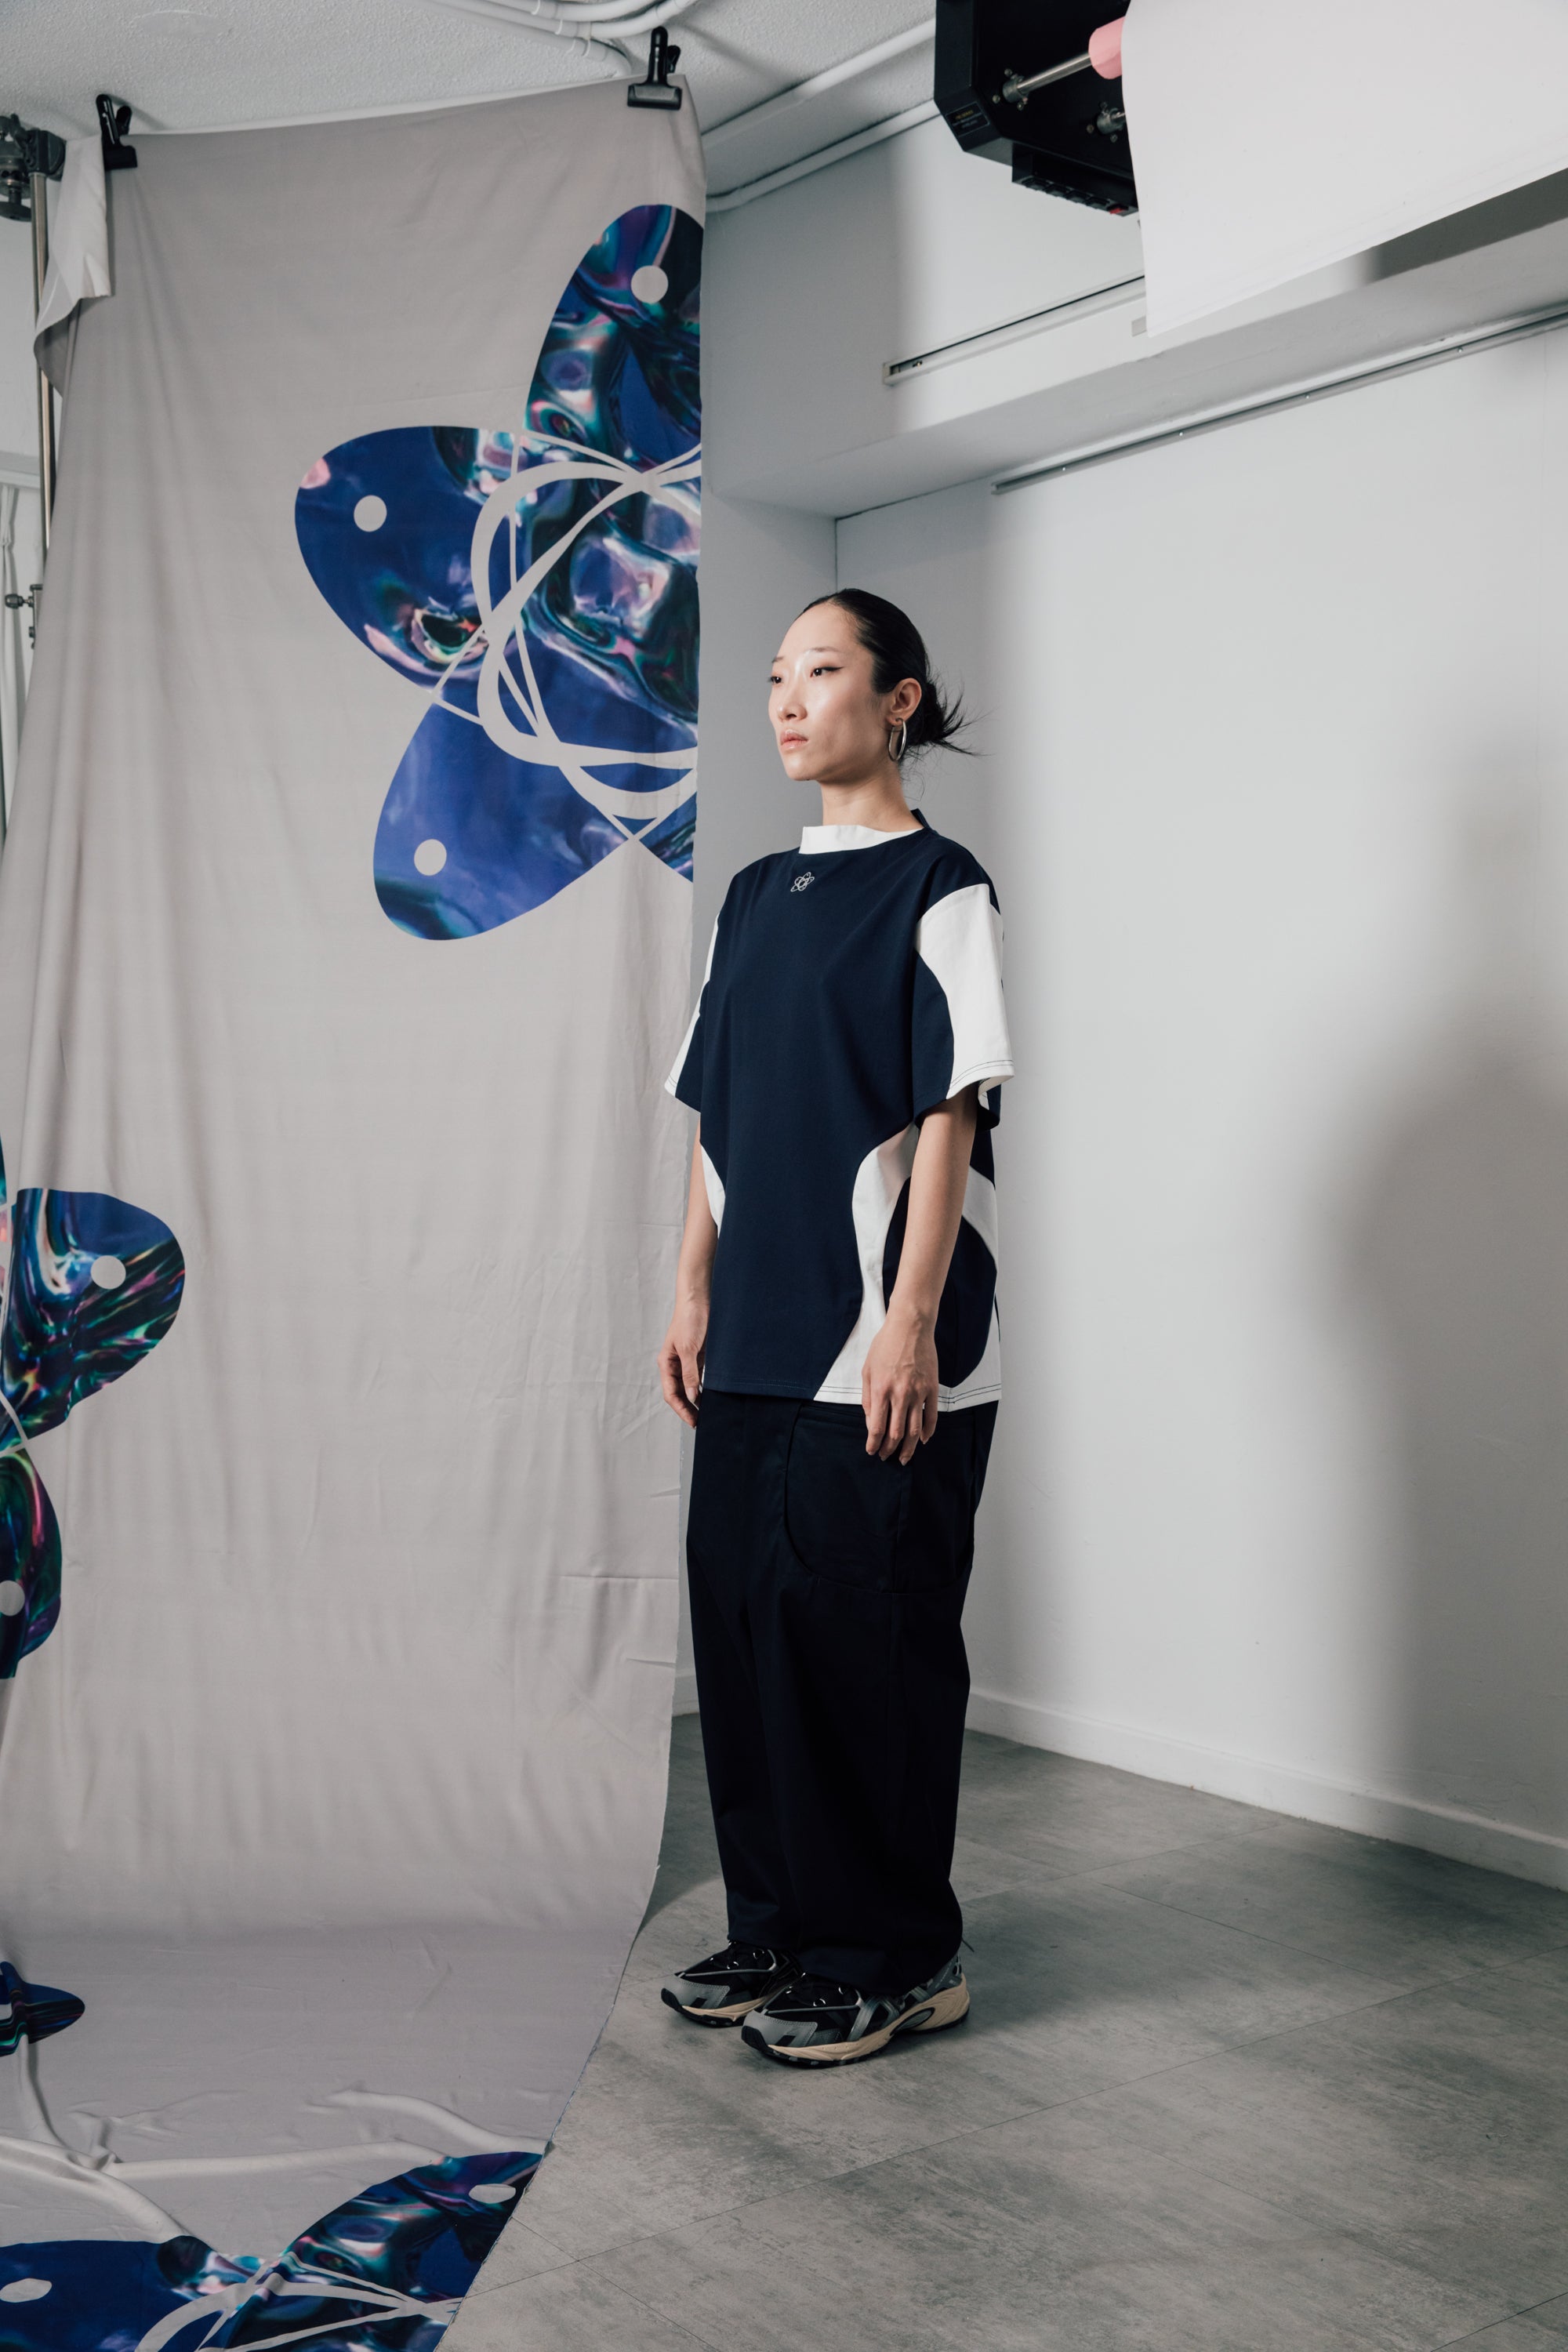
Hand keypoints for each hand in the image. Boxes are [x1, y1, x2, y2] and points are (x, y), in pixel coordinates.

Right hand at [657, 1298, 706, 1427]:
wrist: (699, 1300)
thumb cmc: (690, 1320)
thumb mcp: (689, 1349)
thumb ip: (690, 1373)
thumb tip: (693, 1395)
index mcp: (666, 1363)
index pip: (671, 1393)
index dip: (681, 1409)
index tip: (692, 1421)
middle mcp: (675, 1365)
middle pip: (679, 1393)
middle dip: (688, 1408)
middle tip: (700, 1422)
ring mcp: (687, 1361)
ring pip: (689, 1387)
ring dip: (695, 1400)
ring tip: (705, 1414)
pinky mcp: (699, 1357)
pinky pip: (699, 1377)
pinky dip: (703, 1388)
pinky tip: (710, 1397)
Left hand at [861, 1305, 938, 1463]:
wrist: (910, 1326)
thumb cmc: (885, 1345)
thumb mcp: (867, 1370)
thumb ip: (868, 1398)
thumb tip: (871, 1422)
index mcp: (881, 1390)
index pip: (877, 1427)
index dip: (874, 1444)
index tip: (872, 1451)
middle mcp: (900, 1394)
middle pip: (895, 1433)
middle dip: (889, 1449)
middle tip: (886, 1457)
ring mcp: (918, 1392)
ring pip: (914, 1430)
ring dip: (908, 1448)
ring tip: (904, 1457)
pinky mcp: (932, 1388)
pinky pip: (932, 1416)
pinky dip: (928, 1432)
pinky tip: (923, 1440)